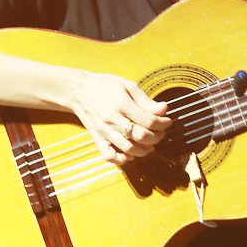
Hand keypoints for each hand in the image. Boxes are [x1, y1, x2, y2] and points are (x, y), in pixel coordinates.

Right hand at [57, 68, 171, 166]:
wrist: (79, 91)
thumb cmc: (105, 86)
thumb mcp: (128, 86)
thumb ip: (146, 100)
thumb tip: (164, 109)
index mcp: (122, 104)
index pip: (149, 121)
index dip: (163, 124)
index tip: (168, 122)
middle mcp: (113, 119)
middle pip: (141, 136)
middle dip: (157, 137)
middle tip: (160, 133)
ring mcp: (104, 131)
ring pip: (128, 149)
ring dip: (144, 150)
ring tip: (150, 145)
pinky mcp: (97, 138)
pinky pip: (109, 156)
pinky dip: (122, 160)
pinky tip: (130, 154)